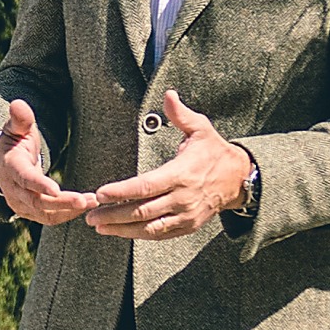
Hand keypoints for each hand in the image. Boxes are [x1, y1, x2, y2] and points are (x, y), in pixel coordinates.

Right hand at [0, 104, 90, 228]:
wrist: (1, 163)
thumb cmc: (14, 141)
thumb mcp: (16, 128)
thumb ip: (20, 118)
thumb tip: (18, 103)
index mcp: (11, 168)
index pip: (25, 179)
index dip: (39, 185)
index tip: (57, 190)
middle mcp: (13, 190)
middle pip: (38, 202)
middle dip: (63, 203)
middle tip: (87, 200)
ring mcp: (20, 204)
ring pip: (46, 214)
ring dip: (69, 210)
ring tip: (92, 202)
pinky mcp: (29, 212)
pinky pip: (49, 218)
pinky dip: (66, 214)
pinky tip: (84, 206)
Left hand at [79, 84, 256, 239]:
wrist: (239, 178)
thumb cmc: (214, 151)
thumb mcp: (201, 128)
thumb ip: (181, 114)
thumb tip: (168, 94)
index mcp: (181, 174)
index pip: (145, 186)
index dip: (121, 192)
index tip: (101, 193)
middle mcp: (183, 198)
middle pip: (142, 211)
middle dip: (113, 214)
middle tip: (91, 215)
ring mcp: (186, 215)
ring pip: (149, 227)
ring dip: (122, 229)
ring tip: (99, 226)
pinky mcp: (188, 226)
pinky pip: (160, 235)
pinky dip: (139, 235)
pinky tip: (121, 232)